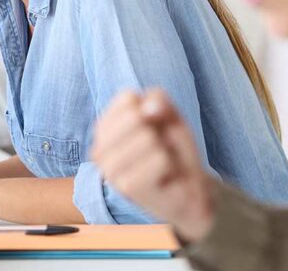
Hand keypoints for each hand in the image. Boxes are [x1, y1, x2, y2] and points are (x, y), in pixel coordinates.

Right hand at [91, 89, 215, 241]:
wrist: (189, 188)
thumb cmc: (173, 148)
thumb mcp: (169, 115)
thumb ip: (158, 99)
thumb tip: (149, 108)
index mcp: (103, 129)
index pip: (128, 98)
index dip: (153, 107)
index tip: (156, 126)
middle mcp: (98, 150)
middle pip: (136, 116)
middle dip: (159, 129)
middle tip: (161, 147)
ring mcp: (110, 170)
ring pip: (148, 137)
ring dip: (165, 148)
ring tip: (163, 162)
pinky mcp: (127, 188)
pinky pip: (160, 158)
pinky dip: (170, 164)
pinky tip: (165, 177)